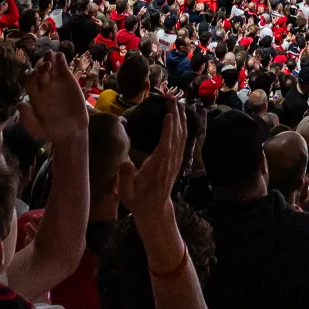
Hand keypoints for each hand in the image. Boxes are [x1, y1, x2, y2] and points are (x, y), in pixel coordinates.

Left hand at [19, 52, 87, 146]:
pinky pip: (62, 67)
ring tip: (51, 55)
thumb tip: (19, 105)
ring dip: (49, 59)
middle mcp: (44, 87)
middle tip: (46, 65)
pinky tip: (60, 56)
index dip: (30, 77)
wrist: (72, 132)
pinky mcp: (67, 79)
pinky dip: (61, 60)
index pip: (29, 82)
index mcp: (35, 96)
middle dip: (41, 67)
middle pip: (39, 72)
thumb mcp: (38, 129)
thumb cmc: (53, 131)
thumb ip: (28, 119)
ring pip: (50, 66)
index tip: (34, 75)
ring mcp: (56, 82)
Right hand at [118, 98, 185, 237]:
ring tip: (178, 102)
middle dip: (176, 116)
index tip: (169, 114)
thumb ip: (126, 177)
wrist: (155, 210)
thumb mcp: (127, 192)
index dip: (168, 130)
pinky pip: (183, 141)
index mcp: (157, 167)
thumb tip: (125, 162)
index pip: (166, 146)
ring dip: (181, 118)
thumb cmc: (138, 199)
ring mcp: (175, 161)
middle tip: (171, 98)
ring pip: (182, 136)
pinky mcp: (177, 161)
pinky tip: (182, 118)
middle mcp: (170, 161)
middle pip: (176, 135)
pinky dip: (183, 127)